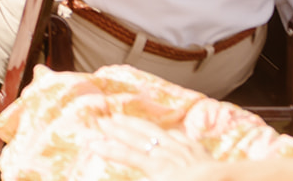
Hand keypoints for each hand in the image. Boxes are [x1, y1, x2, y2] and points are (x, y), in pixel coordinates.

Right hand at [90, 116, 212, 175]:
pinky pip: (182, 139)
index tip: (92, 143)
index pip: (129, 156)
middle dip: (119, 130)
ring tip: (123, 117)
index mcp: (160, 169)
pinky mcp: (200, 153)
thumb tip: (138, 170)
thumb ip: (145, 175)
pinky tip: (169, 133)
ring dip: (138, 125)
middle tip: (101, 121)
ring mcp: (185, 151)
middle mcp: (169, 155)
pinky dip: (172, 134)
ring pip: (157, 134)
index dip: (110, 150)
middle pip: (139, 139)